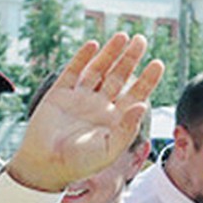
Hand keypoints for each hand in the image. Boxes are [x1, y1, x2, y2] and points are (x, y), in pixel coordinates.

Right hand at [9, 35, 163, 192]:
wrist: (45, 166)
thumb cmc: (79, 164)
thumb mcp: (109, 150)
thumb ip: (127, 129)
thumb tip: (143, 105)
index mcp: (114, 119)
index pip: (135, 94)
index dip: (147, 79)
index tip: (157, 64)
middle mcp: (98, 106)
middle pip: (119, 76)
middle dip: (130, 59)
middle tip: (141, 41)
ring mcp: (79, 98)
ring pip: (99, 70)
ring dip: (110, 53)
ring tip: (123, 36)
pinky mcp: (60, 94)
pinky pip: (73, 71)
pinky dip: (83, 58)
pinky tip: (94, 45)